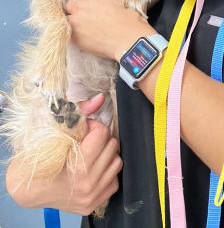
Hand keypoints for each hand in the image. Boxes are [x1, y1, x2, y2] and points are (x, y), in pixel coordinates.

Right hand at [6, 93, 122, 214]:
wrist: (28, 190)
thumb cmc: (38, 160)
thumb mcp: (54, 133)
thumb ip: (80, 114)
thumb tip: (100, 99)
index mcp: (79, 168)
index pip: (102, 134)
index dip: (93, 126)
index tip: (84, 128)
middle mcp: (88, 184)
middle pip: (112, 146)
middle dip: (101, 138)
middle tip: (87, 139)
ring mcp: (93, 196)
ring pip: (117, 162)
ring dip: (106, 154)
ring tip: (91, 153)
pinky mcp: (95, 203)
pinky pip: (114, 180)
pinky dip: (106, 171)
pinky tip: (93, 168)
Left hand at [52, 0, 155, 60]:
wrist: (128, 39)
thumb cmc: (128, 18)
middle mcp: (79, 8)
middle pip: (67, 4)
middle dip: (72, 7)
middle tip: (84, 13)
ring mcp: (75, 23)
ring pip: (65, 19)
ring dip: (72, 20)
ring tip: (84, 26)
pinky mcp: (74, 38)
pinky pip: (68, 33)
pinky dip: (74, 33)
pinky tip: (86, 36)